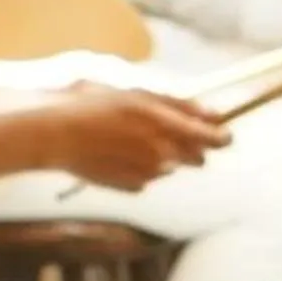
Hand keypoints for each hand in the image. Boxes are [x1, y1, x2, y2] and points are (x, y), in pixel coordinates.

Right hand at [40, 86, 231, 189]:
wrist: (54, 135)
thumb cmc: (93, 106)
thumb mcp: (136, 94)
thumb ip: (175, 104)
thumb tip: (210, 114)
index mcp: (163, 121)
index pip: (210, 136)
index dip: (222, 136)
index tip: (226, 135)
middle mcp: (161, 148)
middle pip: (198, 157)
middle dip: (195, 149)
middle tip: (178, 138)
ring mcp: (148, 170)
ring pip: (173, 167)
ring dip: (164, 157)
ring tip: (131, 142)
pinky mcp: (134, 185)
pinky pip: (150, 178)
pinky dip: (141, 169)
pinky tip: (117, 156)